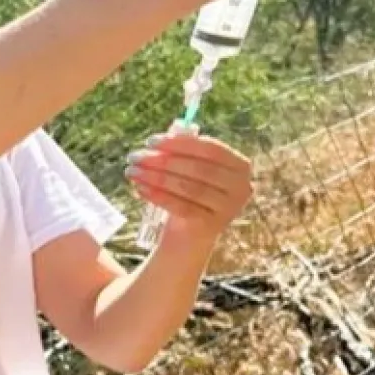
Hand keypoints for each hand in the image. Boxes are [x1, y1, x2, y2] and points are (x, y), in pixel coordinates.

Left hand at [126, 127, 251, 244]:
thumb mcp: (191, 168)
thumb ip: (182, 151)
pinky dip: (159, 196)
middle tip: (135, 157)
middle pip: (198, 169)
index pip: (210, 149)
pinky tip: (140, 188)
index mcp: (240, 165)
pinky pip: (182, 207)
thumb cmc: (190, 189)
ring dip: (156, 178)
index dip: (179, 143)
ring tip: (132, 171)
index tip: (150, 141)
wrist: (191, 232)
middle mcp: (241, 187)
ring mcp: (229, 209)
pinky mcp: (212, 226)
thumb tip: (158, 141)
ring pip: (189, 188)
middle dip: (163, 161)